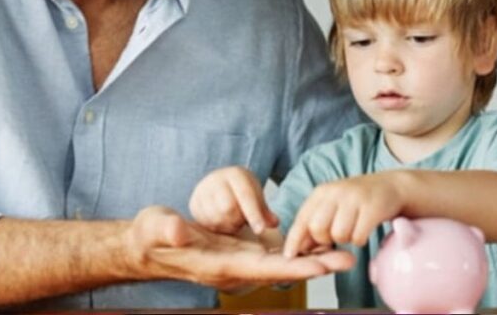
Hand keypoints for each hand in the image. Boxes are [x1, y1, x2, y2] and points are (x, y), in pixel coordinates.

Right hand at [126, 206, 354, 289]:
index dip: (293, 266)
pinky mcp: (240, 253)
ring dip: (313, 260)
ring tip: (345, 253)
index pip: (262, 268)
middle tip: (349, 259)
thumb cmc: (150, 235)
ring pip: (282, 263)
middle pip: (281, 269)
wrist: (147, 245)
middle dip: (315, 265)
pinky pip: (274, 255)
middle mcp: (235, 268)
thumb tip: (180, 231)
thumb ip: (168, 229)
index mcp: (220, 264)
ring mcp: (239, 262)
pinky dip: (298, 251)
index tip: (321, 264)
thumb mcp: (156, 227)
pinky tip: (319, 244)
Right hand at [190, 166, 279, 234]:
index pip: (246, 196)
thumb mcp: (256, 198)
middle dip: (238, 221)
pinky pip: (205, 223)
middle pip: (228, 208)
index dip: (254, 214)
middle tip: (242, 222)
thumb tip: (274, 223)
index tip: (260, 230)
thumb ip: (265, 212)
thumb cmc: (242, 193)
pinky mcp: (194, 203)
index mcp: (236, 174)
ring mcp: (202, 190)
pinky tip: (221, 223)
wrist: (219, 184)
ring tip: (232, 222)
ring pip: (216, 218)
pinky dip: (216, 228)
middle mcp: (216, 179)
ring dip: (227, 227)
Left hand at [283, 172, 405, 257]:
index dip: (294, 240)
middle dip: (324, 240)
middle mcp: (336, 192)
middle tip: (335, 238)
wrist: (392, 186)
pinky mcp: (373, 208)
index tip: (288, 257)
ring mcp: (355, 198)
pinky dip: (360, 240)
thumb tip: (298, 248)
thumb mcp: (333, 204)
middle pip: (317, 228)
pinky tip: (363, 232)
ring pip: (338, 234)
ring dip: (345, 240)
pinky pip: (358, 237)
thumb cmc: (358, 201)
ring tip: (352, 231)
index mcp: (322, 192)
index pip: (302, 218)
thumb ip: (315, 221)